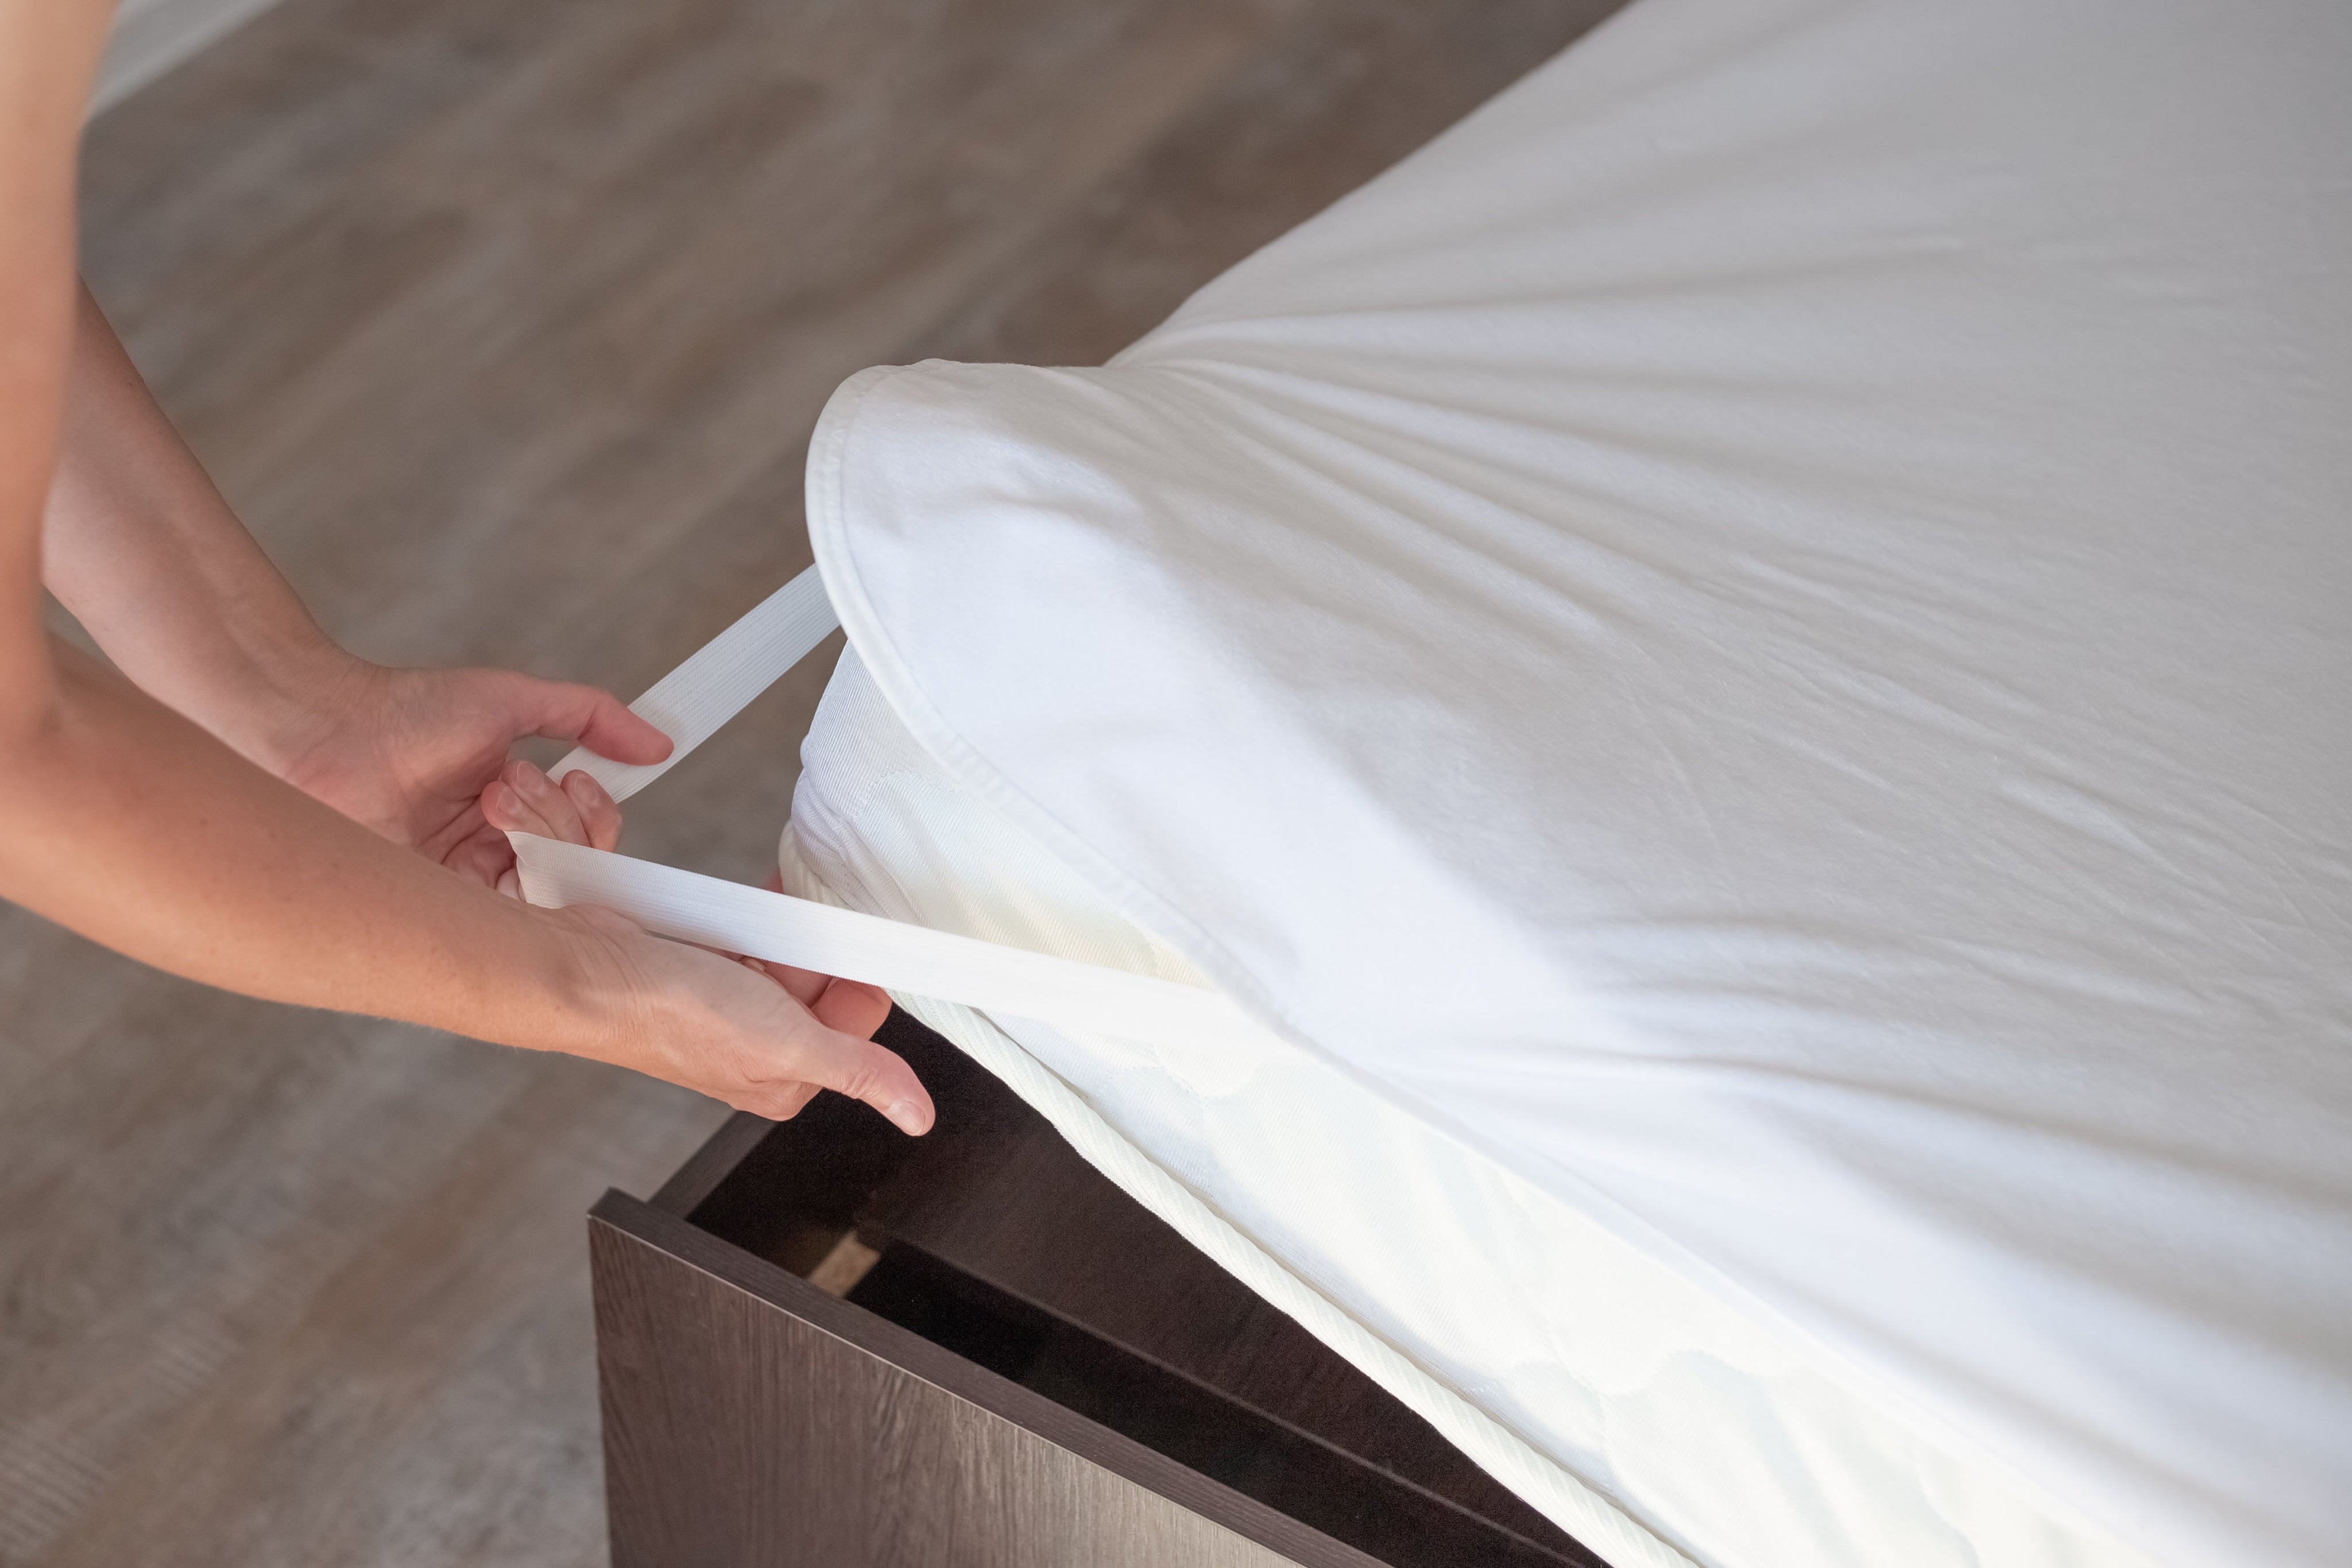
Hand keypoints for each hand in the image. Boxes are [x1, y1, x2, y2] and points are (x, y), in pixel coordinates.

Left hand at [270, 658, 671, 886]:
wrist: (324, 729)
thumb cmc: (403, 709)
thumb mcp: (514, 700)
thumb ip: (591, 715)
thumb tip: (660, 743)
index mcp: (511, 812)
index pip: (584, 837)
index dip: (595, 815)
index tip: (580, 781)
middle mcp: (491, 853)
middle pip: (576, 868)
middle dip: (564, 821)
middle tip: (514, 781)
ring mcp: (465, 884)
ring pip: (549, 890)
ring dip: (539, 835)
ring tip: (493, 796)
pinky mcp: (438, 908)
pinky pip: (508, 916)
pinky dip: (519, 876)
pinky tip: (495, 826)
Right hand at [485, 759, 926, 1130]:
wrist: (590, 974)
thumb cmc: (672, 1019)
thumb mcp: (791, 1045)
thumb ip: (860, 1073)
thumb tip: (917, 1116)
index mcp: (785, 1080)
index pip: (855, 1020)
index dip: (854, 980)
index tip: (847, 951)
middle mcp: (759, 1050)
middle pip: (822, 984)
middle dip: (816, 949)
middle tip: (800, 929)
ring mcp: (728, 1008)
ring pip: (787, 955)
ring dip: (784, 928)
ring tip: (766, 915)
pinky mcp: (703, 971)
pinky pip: (749, 936)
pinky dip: (752, 918)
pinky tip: (743, 907)